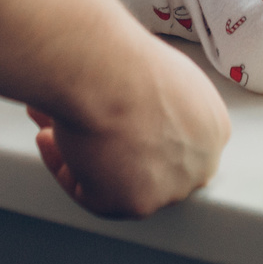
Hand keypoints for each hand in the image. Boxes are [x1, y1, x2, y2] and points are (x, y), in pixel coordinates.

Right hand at [26, 37, 230, 216]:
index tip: (113, 117)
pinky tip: (50, 137)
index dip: (137, 130)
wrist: (106, 71)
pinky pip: (91, 194)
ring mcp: (171, 188)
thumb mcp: (159, 73)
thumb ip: (156, 102)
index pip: (176, 142)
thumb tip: (128, 106)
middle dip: (111, 148)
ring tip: (55, 123)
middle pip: (149, 165)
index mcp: (212, 126)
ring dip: (83, 155)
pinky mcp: (136, 205)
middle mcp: (200, 162)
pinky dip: (64, 167)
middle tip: (82, 127)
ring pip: (119, 182)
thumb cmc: (125, 58)